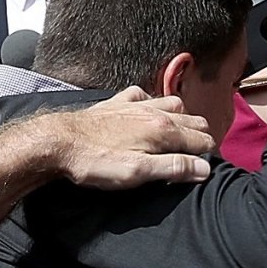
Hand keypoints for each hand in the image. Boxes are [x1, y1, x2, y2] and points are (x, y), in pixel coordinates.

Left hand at [37, 87, 213, 188]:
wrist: (58, 142)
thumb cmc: (96, 162)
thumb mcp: (138, 172)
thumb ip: (173, 168)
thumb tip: (205, 168)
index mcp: (163, 130)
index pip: (202, 140)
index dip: (208, 156)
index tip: (206, 169)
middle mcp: (154, 111)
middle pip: (193, 120)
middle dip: (200, 137)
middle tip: (197, 155)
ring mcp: (135, 104)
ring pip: (173, 103)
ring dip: (182, 117)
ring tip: (181, 134)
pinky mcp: (116, 102)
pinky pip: (143, 94)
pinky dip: (152, 102)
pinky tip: (148, 111)